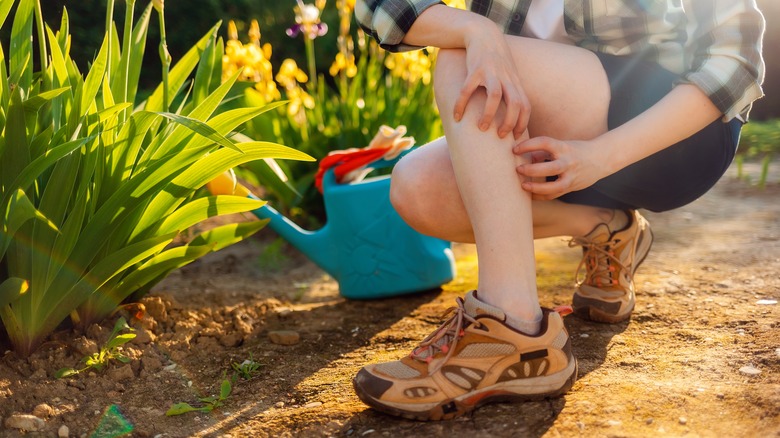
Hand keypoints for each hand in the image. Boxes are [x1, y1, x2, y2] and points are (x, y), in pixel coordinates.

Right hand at [455, 23, 529, 138]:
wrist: (483, 35)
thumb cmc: (496, 61)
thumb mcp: (508, 75)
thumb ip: (511, 93)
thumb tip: (511, 118)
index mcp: (514, 82)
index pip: (525, 105)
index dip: (523, 122)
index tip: (516, 136)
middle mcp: (506, 78)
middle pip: (515, 102)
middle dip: (510, 122)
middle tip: (501, 136)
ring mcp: (491, 73)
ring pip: (494, 96)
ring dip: (489, 114)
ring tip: (481, 128)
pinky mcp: (474, 69)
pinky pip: (467, 90)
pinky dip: (461, 104)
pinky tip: (456, 116)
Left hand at [513, 137, 610, 199]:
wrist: (601, 159)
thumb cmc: (575, 150)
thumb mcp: (561, 146)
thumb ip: (542, 152)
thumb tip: (523, 157)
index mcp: (564, 147)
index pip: (544, 142)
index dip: (528, 145)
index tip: (515, 149)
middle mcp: (569, 162)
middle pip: (550, 168)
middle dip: (532, 170)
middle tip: (518, 169)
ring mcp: (571, 177)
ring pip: (554, 187)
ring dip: (537, 188)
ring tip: (523, 186)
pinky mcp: (571, 187)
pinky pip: (554, 195)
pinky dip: (541, 195)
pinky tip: (530, 194)